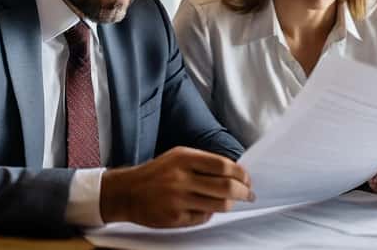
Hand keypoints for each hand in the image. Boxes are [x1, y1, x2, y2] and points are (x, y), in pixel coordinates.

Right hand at [99, 146, 254, 227]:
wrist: (127, 192)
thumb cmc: (158, 173)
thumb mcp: (178, 157)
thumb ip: (204, 162)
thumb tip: (235, 172)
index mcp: (184, 158)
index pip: (223, 166)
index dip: (241, 174)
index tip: (247, 179)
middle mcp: (181, 178)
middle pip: (226, 187)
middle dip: (244, 192)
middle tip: (249, 194)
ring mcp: (178, 199)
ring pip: (219, 205)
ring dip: (231, 204)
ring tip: (233, 203)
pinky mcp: (175, 217)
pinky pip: (203, 218)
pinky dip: (209, 213)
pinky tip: (205, 208)